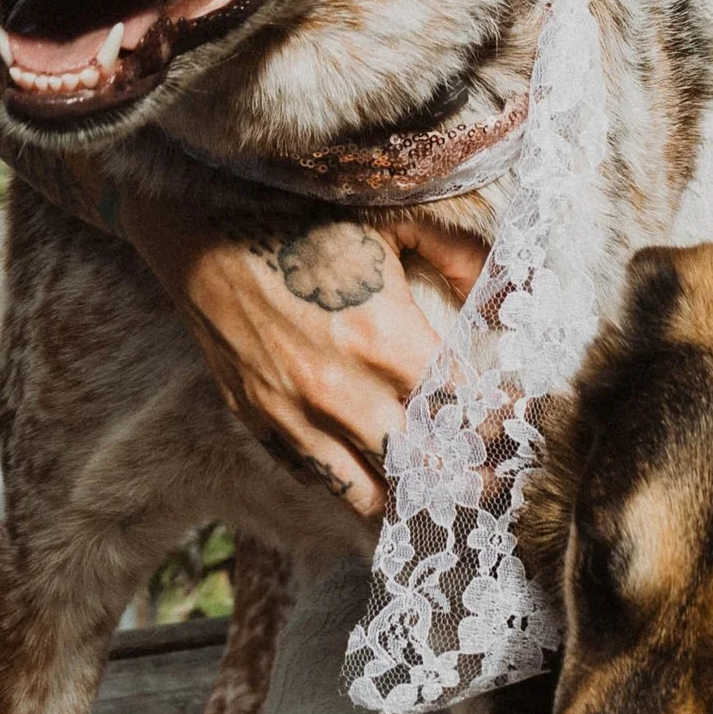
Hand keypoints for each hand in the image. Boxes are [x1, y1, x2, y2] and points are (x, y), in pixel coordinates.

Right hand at [123, 194, 489, 518]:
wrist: (200, 234)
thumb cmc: (300, 219)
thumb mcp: (391, 220)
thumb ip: (457, 256)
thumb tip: (510, 297)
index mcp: (384, 338)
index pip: (460, 408)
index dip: (493, 421)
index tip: (512, 423)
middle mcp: (342, 391)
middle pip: (421, 465)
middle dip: (461, 475)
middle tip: (488, 478)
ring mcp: (296, 415)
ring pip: (366, 492)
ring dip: (404, 494)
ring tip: (433, 492)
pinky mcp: (261, 424)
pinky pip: (316, 479)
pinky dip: (350, 484)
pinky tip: (374, 477)